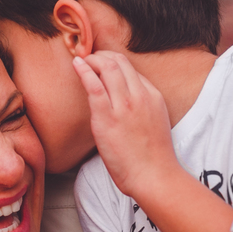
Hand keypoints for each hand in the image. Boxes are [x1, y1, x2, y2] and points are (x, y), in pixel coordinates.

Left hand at [72, 51, 179, 199]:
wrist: (154, 176)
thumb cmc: (152, 157)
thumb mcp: (155, 122)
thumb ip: (142, 107)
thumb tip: (123, 101)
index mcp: (152, 96)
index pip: (131, 69)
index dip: (114, 62)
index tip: (102, 63)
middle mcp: (139, 96)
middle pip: (119, 62)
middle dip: (102, 55)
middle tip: (90, 58)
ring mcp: (124, 105)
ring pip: (108, 68)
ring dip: (92, 59)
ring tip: (82, 60)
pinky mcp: (107, 117)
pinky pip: (94, 85)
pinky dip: (84, 70)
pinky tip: (77, 64)